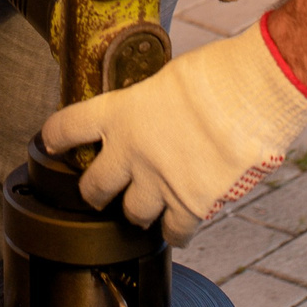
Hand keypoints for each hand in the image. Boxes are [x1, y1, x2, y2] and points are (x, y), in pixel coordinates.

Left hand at [40, 19, 306, 243]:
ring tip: (151, 203)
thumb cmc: (219, 74)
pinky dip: (176, 231)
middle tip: (104, 189)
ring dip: (140, 211)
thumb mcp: (167, 79)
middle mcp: (131, 152)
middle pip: (93, 189)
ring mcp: (159, 182)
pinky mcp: (190, 205)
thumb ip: (148, 105)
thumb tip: (151, 115)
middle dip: (96, 191)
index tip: (52, 142)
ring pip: (133, 215)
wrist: (254, 93)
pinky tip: (181, 224)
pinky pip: (173, 232)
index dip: (55, 138)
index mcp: (120, 113)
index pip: (67, 128)